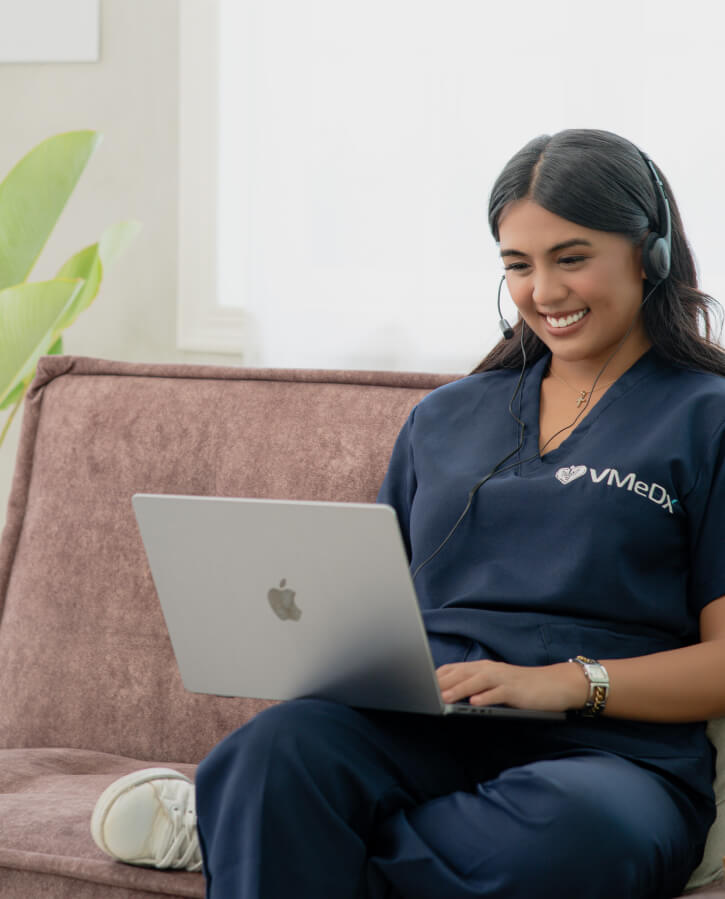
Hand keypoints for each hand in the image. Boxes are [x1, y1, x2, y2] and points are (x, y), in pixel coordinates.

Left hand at [436, 659, 588, 712]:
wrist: (555, 684)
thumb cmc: (522, 687)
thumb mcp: (495, 685)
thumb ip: (475, 687)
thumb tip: (450, 694)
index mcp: (483, 668)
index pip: (454, 669)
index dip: (436, 676)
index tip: (419, 684)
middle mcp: (491, 669)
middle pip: (461, 673)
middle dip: (441, 683)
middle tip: (423, 692)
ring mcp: (503, 679)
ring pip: (477, 681)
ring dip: (459, 689)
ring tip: (443, 698)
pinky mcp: (516, 690)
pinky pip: (499, 693)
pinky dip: (486, 697)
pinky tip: (475, 703)